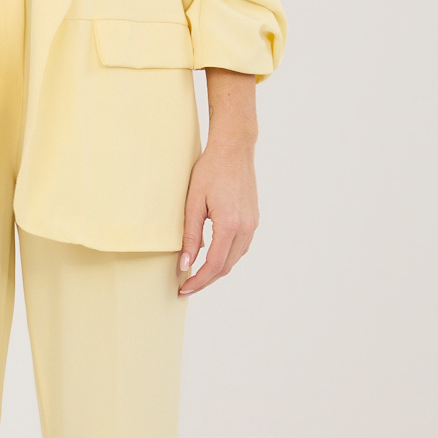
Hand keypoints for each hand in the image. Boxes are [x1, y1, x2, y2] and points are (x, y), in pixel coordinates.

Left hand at [178, 69, 258, 296]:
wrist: (234, 149)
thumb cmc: (211, 170)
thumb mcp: (193, 203)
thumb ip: (190, 236)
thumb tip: (185, 264)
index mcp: (230, 225)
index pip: (214, 265)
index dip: (198, 281)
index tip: (184, 289)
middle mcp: (246, 228)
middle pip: (226, 266)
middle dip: (206, 280)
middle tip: (186, 287)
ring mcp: (252, 224)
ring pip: (235, 258)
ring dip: (216, 270)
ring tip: (196, 275)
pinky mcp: (253, 219)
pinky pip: (240, 247)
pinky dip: (226, 257)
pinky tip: (212, 257)